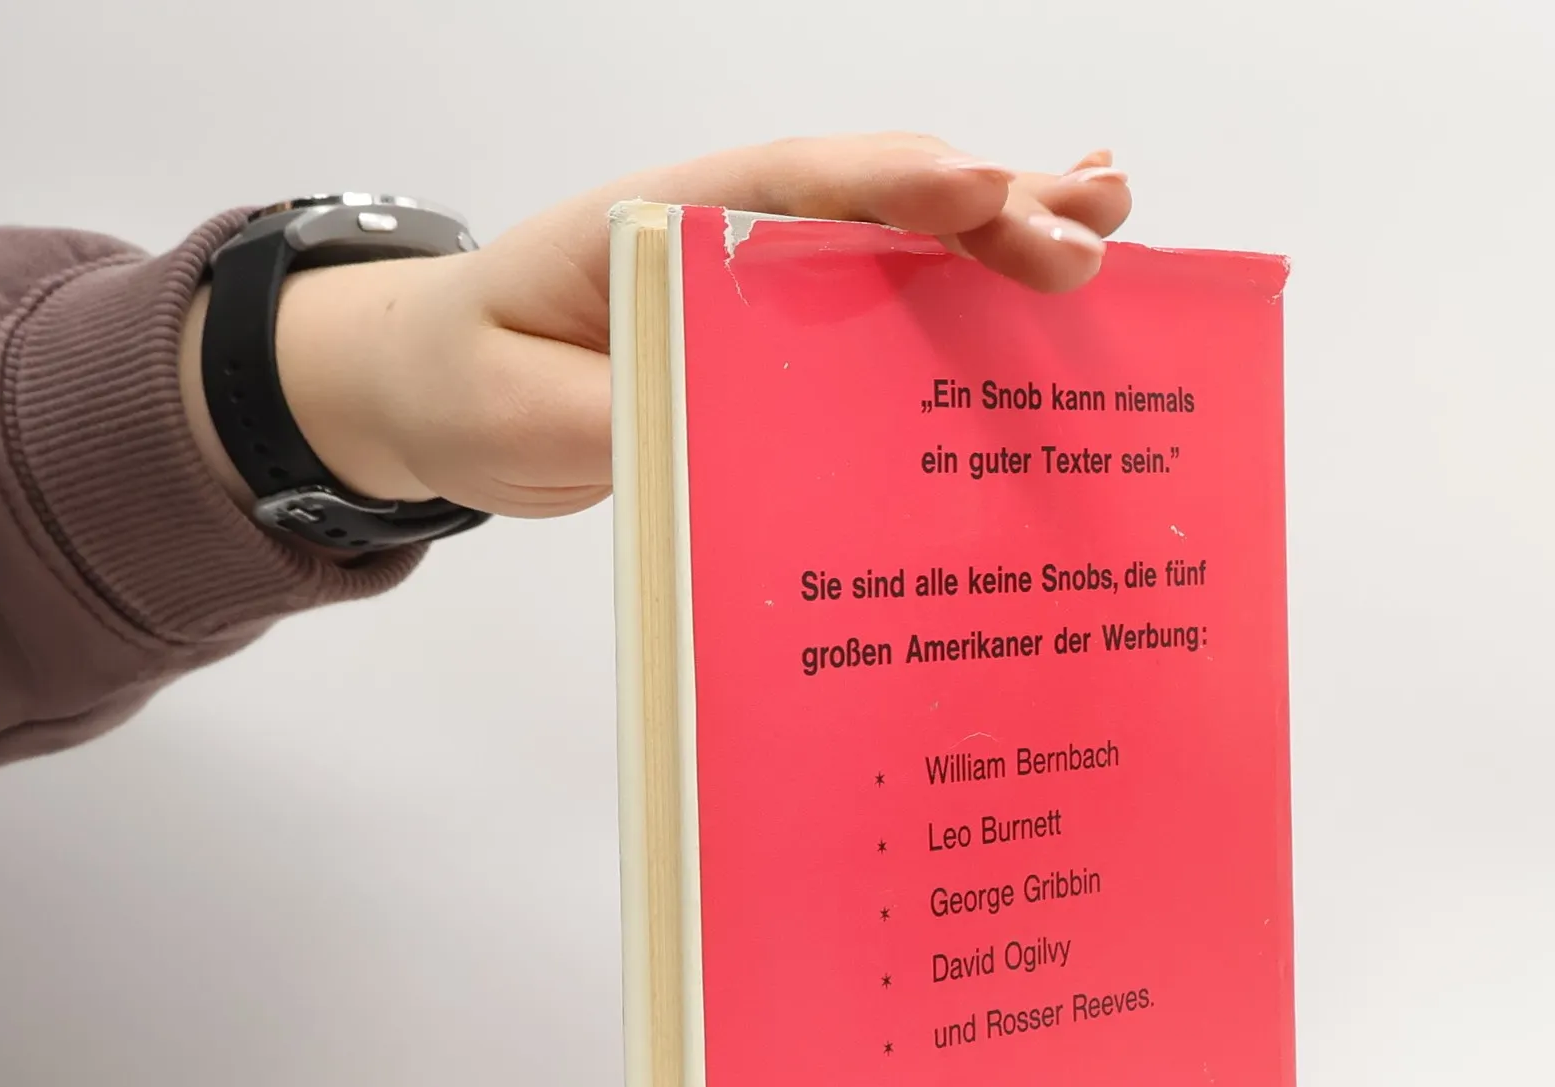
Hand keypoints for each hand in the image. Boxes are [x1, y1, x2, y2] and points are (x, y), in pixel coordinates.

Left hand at [184, 134, 1131, 523]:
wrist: (440, 396)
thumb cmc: (469, 380)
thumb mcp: (518, 412)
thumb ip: (621, 412)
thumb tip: (730, 429)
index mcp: (663, 227)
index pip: (792, 190)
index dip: (892, 190)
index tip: (981, 196)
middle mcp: (731, 240)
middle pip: (875, 207)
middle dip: (988, 213)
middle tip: (1089, 229)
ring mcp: (763, 293)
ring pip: (899, 253)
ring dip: (1005, 239)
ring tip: (1113, 221)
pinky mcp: (778, 351)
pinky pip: (883, 319)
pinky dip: (966, 303)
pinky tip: (1049, 288)